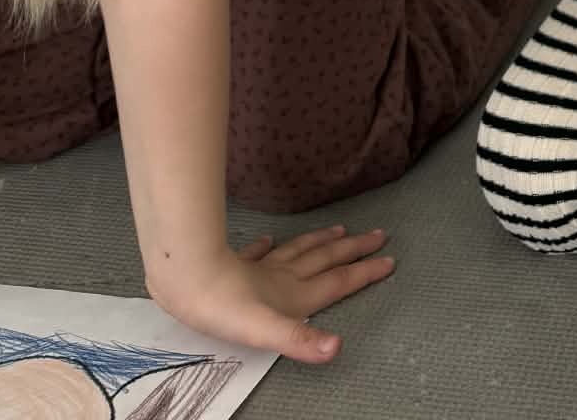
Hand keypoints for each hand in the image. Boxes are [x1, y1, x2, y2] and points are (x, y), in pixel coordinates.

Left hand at [148, 225, 394, 364]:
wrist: (187, 279)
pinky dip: (269, 246)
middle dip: (354, 250)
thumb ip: (301, 340)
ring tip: (339, 230)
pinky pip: (260, 253)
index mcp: (295, 296)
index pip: (338, 282)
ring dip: (322, 242)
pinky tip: (269, 240)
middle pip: (326, 260)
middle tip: (378, 235)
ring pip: (300, 251)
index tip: (389, 260)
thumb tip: (337, 347)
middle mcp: (284, 278)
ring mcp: (261, 269)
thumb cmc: (225, 309)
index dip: (365, 272)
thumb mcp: (266, 332)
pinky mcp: (236, 265)